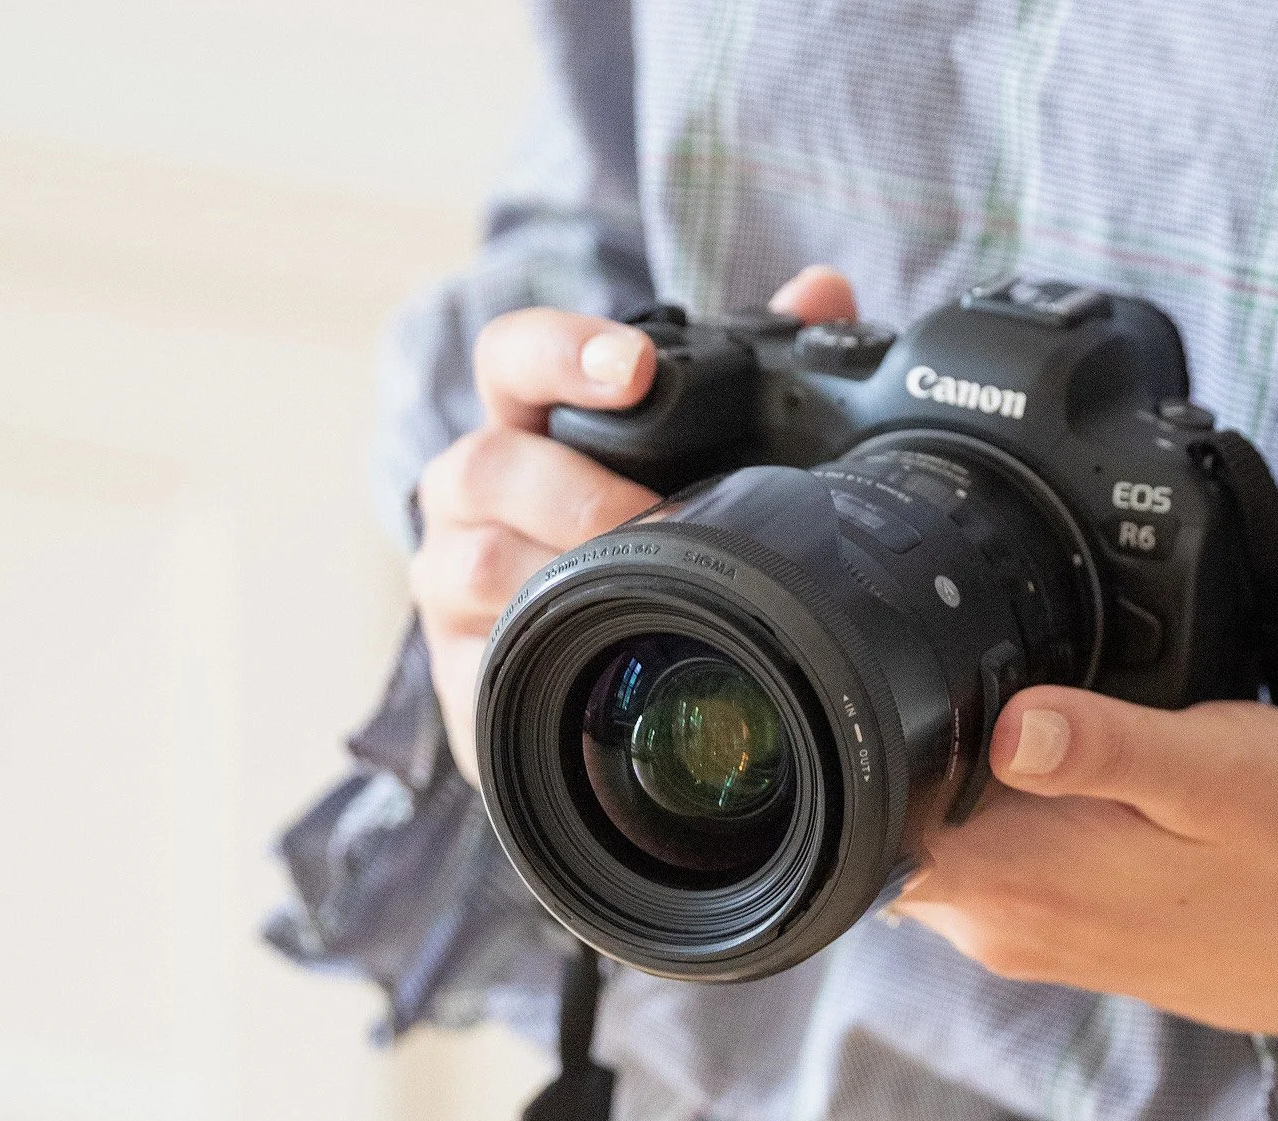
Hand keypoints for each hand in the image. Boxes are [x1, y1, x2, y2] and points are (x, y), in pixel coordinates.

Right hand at [411, 266, 859, 784]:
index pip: (512, 357)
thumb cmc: (646, 541)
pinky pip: (474, 651)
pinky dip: (533, 645)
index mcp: (530, 422)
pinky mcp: (461, 662)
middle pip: (483, 463)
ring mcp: (455, 577)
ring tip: (640, 583)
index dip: (561, 350)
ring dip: (560, 569)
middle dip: (575, 487)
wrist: (605, 671)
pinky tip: (592, 647)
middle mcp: (477, 491)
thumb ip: (760, 366)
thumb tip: (822, 292)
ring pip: (472, 559)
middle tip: (657, 512)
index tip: (634, 364)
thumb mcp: (705, 453)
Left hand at [891, 687, 1277, 1046]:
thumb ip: (1101, 748)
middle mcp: (1012, 930)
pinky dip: (1033, 826)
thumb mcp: (1216, 769)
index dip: (884, 745)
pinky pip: (1018, 875)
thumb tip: (1000, 727)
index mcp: (1019, 884)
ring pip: (962, 850)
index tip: (923, 682)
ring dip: (989, 792)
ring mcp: (1048, 946)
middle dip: (934, 759)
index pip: (876, 824)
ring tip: (1079, 732)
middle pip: (907, 831)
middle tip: (1027, 688)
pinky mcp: (1090, 948)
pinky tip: (1104, 791)